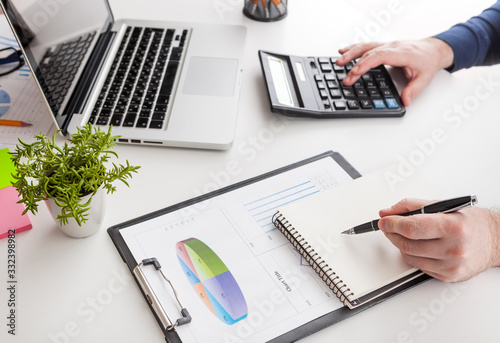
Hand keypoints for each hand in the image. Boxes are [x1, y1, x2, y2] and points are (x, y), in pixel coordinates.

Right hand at [335, 38, 453, 106]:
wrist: (433, 49)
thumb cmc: (428, 61)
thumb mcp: (425, 78)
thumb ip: (414, 90)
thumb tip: (405, 102)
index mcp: (402, 53)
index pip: (379, 56)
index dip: (365, 64)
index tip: (355, 73)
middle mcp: (392, 47)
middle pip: (369, 52)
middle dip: (354, 64)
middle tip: (345, 77)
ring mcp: (386, 45)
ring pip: (365, 47)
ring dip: (350, 53)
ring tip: (339, 62)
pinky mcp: (382, 46)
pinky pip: (365, 46)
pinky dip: (353, 48)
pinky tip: (343, 51)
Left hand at [378, 198, 499, 281]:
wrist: (495, 241)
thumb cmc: (470, 222)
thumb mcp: (442, 205)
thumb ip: (411, 206)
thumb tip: (386, 212)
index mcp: (452, 226)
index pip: (412, 227)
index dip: (392, 223)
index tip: (383, 220)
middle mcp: (453, 248)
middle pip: (407, 243)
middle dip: (391, 233)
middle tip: (387, 226)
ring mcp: (451, 265)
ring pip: (409, 256)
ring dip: (400, 245)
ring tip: (402, 235)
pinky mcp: (448, 276)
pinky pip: (418, 267)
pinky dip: (412, 255)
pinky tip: (417, 246)